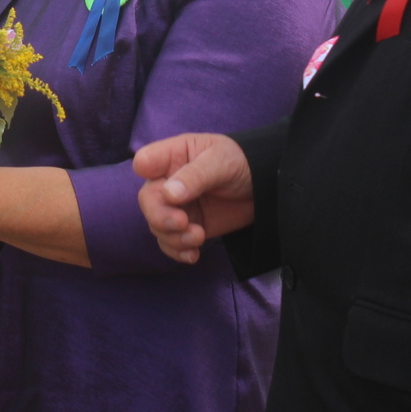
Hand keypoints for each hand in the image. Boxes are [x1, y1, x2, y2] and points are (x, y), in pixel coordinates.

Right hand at [134, 132, 254, 263]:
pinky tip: (193, 254)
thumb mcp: (220, 162)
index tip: (165, 189)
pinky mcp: (188, 227)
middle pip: (148, 200)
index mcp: (172, 157)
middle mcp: (168, 182)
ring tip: (198, 237)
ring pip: (157, 226)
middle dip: (160, 216)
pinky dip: (178, 251)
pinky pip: (171, 242)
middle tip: (183, 223)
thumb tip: (168, 194)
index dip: (146, 173)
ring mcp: (176, 206)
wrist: (264, 187)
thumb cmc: (240, 163)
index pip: (146, 161)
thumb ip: (195, 176)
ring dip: (173, 237)